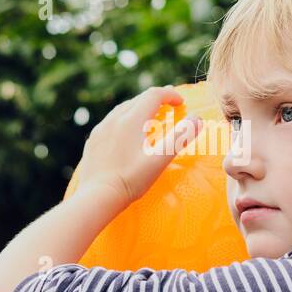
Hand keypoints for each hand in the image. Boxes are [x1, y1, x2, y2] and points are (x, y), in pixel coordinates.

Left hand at [77, 85, 202, 207]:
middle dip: (156, 99)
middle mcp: (114, 119)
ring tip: (150, 115)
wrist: (97, 196)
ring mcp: (101, 129)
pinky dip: (125, 119)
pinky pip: (111, 121)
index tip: (181, 102)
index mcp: (131, 120)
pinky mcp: (93, 140)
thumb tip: (197, 119)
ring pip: (123, 109)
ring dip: (140, 107)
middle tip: (170, 105)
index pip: (153, 95)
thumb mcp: (159, 160)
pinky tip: (127, 131)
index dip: (170, 95)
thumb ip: (180, 138)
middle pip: (138, 99)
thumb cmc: (130, 179)